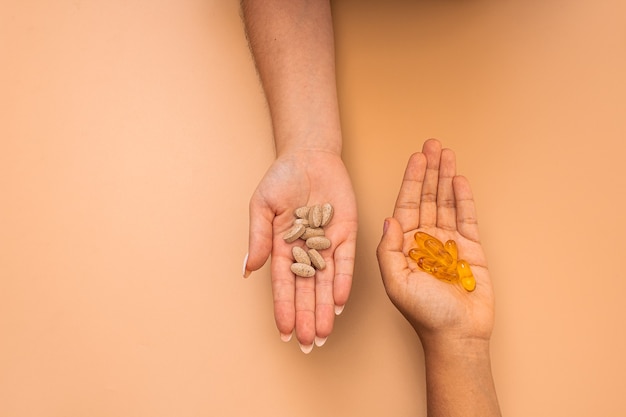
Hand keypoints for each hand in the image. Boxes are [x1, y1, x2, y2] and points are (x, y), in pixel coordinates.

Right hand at [245, 149, 356, 351]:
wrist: (309, 156)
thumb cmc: (281, 179)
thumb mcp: (261, 207)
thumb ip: (258, 238)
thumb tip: (248, 270)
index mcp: (282, 248)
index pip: (283, 285)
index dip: (283, 308)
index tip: (283, 331)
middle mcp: (306, 251)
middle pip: (306, 290)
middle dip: (306, 317)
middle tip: (306, 343)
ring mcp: (327, 245)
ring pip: (326, 283)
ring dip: (325, 308)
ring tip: (323, 333)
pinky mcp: (346, 235)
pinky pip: (345, 263)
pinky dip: (342, 282)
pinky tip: (340, 302)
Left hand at [376, 139, 494, 348]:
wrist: (458, 335)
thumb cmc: (424, 313)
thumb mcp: (396, 282)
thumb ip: (390, 250)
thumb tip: (389, 219)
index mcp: (404, 246)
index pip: (406, 205)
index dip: (411, 180)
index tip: (416, 157)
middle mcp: (425, 240)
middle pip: (426, 197)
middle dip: (429, 171)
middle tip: (432, 144)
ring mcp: (448, 243)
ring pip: (446, 202)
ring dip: (446, 177)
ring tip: (446, 153)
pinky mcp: (470, 249)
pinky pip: (467, 218)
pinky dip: (464, 198)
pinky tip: (460, 180)